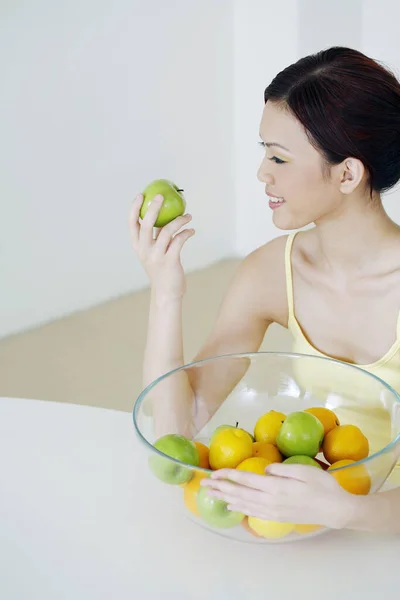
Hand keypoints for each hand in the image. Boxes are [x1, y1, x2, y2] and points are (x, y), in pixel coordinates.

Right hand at [129, 194, 194, 298]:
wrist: (166, 292)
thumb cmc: (161, 269)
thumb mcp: (154, 252)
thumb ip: (155, 236)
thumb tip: (162, 215)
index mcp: (137, 246)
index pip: (132, 224)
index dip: (134, 208)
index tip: (141, 195)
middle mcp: (144, 250)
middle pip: (147, 224)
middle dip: (153, 207)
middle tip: (162, 196)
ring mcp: (157, 256)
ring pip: (167, 230)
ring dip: (179, 220)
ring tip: (188, 216)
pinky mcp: (170, 261)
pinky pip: (179, 241)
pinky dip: (186, 233)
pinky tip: (191, 230)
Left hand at [201, 463, 359, 528]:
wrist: (336, 510)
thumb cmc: (323, 486)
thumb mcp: (304, 471)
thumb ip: (281, 470)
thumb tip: (264, 470)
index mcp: (276, 487)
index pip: (246, 480)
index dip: (228, 476)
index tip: (214, 473)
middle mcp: (270, 501)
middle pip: (239, 494)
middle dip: (220, 488)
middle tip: (203, 485)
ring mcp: (273, 511)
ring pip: (243, 504)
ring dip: (226, 499)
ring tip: (211, 495)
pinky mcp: (277, 517)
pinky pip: (253, 512)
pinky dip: (239, 508)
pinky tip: (232, 506)